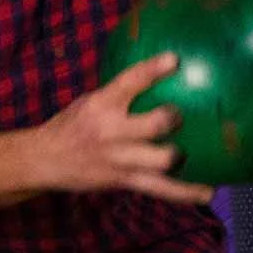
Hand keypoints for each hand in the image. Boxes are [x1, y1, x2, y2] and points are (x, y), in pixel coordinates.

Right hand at [39, 51, 215, 203]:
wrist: (44, 160)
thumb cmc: (72, 124)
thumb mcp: (91, 100)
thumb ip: (119, 92)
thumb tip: (157, 75)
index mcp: (102, 104)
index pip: (129, 81)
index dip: (152, 70)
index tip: (174, 60)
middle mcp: (111, 131)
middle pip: (153, 125)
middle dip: (173, 119)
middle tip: (182, 115)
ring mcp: (119, 159)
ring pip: (160, 160)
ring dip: (181, 155)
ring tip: (199, 153)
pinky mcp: (123, 181)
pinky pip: (161, 189)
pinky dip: (186, 192)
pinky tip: (209, 191)